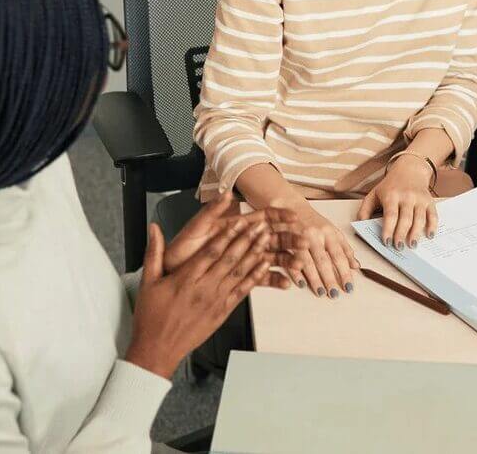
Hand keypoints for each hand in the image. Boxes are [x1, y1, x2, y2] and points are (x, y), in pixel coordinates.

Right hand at [125, 221, 295, 379]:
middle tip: (260, 225)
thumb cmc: (152, 318)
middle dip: (246, 239)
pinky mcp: (222, 312)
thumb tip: (154, 229)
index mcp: (186, 279)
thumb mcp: (148, 282)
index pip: (210, 251)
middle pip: (229, 259)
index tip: (238, 221)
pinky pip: (242, 291)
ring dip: (255, 254)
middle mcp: (203, 288)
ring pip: (239, 273)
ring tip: (266, 239)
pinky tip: (264, 266)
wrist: (158, 349)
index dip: (226, 234)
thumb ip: (153, 253)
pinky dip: (255, 277)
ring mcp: (215, 301)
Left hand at [163, 191, 305, 274]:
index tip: (294, 217)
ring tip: (299, 265)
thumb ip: (212, 211)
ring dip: (286, 260)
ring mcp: (243, 259)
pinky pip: (260, 277)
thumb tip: (227, 193)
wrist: (171, 273)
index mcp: (235, 225)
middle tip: (305, 242)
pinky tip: (286, 284)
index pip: (263, 217)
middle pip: (272, 237)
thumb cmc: (182, 249)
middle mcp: (243, 241)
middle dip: (290, 239)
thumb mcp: (196, 227)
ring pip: (271, 257)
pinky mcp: (240, 275)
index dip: (279, 216)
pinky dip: (274, 280)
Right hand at [286, 206, 358, 299]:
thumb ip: (344, 248)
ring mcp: (299, 238)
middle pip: (323, 260)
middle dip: (330, 279)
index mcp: (328, 232)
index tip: (349, 286)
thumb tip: (356, 266)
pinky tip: (301, 284)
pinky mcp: (285, 242)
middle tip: (334, 294)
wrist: (290, 206)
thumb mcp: (332, 230)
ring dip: (314, 279)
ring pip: (308, 262)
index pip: (339, 255)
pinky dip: (296, 273)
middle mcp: (314, 235)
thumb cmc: (312, 221)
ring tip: (321, 292)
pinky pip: (290, 260)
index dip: (344, 272)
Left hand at [357, 155, 437, 249]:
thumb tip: (360, 225)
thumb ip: (365, 210)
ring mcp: (419, 199)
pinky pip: (433, 215)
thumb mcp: (373, 194)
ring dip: (416, 234)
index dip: (388, 230)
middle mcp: (406, 196)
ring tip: (412, 245)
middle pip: (405, 219)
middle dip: (401, 235)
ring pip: (419, 219)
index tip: (386, 242)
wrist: (409, 169)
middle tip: (398, 247)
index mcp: (391, 195)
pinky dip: (432, 226)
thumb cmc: (389, 186)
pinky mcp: (430, 201)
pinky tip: (429, 236)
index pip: (390, 215)